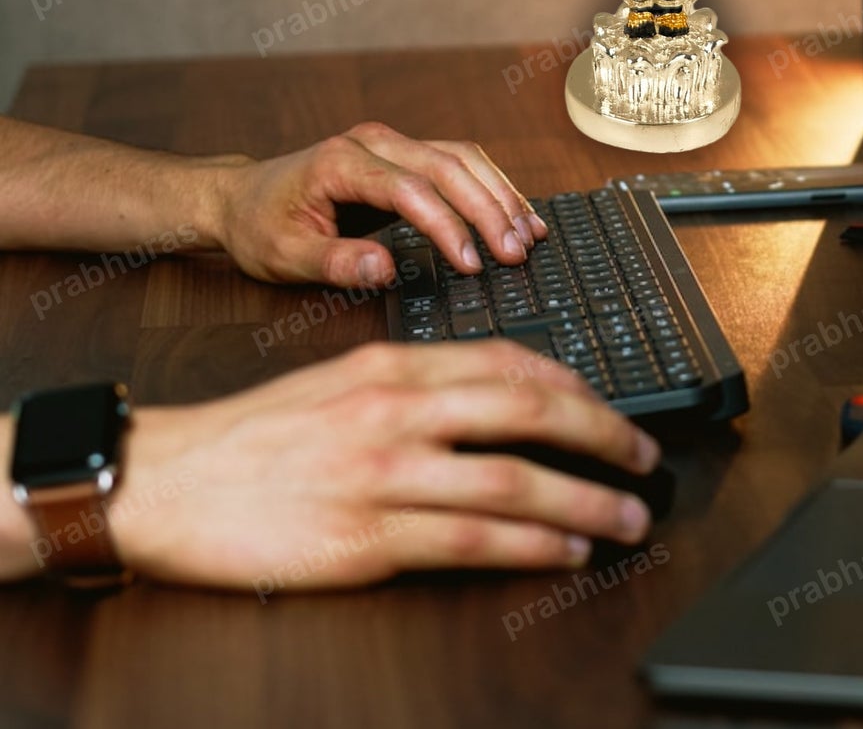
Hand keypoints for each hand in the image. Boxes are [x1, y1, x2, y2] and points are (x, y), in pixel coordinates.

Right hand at [97, 342, 660, 591]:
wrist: (170, 480)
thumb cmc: (256, 432)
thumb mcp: (342, 378)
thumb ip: (418, 381)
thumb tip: (495, 393)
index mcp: (394, 363)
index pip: (507, 361)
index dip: (573, 384)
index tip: (610, 404)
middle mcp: (399, 408)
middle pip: (528, 412)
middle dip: (602, 434)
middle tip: (645, 456)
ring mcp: (385, 472)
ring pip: (513, 479)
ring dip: (584, 499)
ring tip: (626, 515)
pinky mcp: (367, 537)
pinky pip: (470, 537)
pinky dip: (529, 543)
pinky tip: (563, 549)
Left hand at [212, 122, 549, 288]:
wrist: (241, 197)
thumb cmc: (260, 227)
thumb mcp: (282, 256)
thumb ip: (333, 263)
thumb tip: (384, 271)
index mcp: (341, 162)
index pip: (410, 189)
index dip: (447, 225)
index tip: (472, 264)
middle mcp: (373, 142)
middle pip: (448, 166)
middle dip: (488, 210)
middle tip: (516, 252)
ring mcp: (392, 143)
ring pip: (462, 157)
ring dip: (499, 194)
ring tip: (529, 234)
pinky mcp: (405, 154)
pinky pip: (459, 162)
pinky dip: (492, 186)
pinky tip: (516, 212)